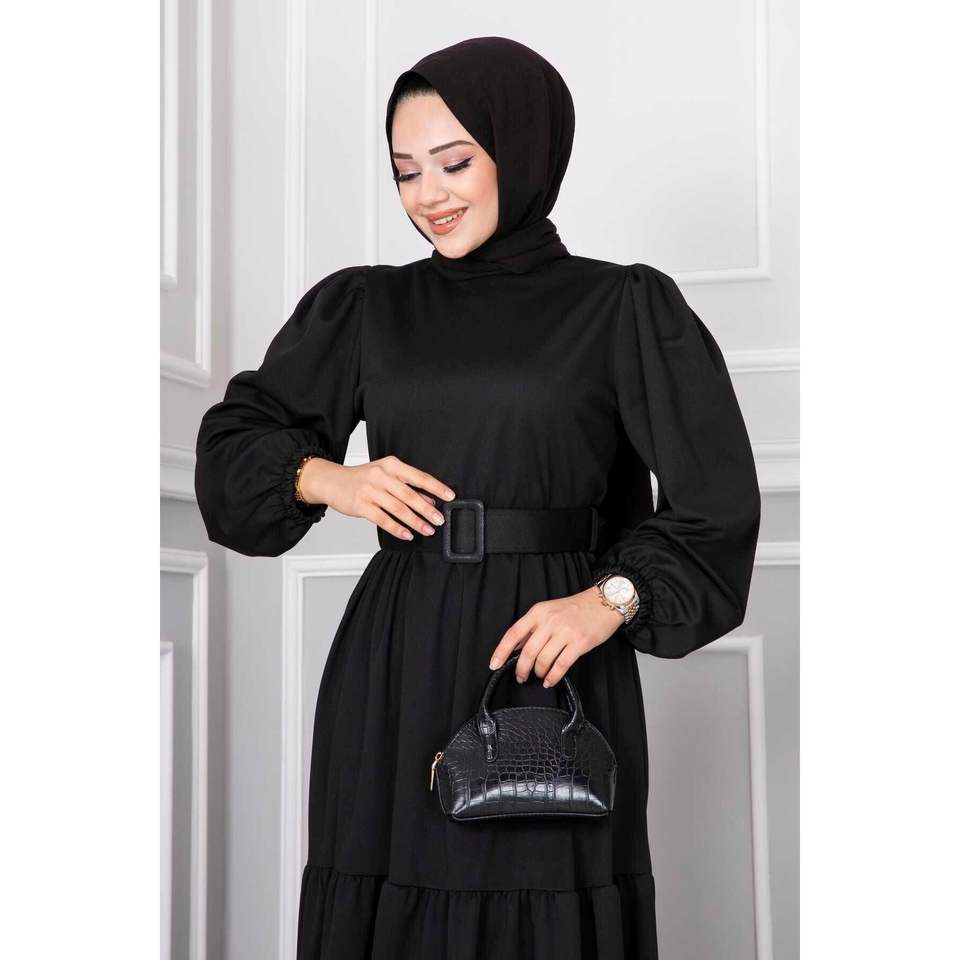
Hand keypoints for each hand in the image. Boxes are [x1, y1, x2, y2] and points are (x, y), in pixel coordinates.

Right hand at [300, 454, 455, 539]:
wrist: (332, 481)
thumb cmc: (362, 478)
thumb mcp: (386, 476)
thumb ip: (407, 486)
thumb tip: (431, 500)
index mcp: (391, 465)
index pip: (419, 476)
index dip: (436, 487)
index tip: (450, 496)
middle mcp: (381, 476)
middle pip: (410, 494)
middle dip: (427, 509)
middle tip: (439, 520)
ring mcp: (370, 490)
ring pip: (398, 509)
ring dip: (415, 521)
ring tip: (427, 530)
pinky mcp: (361, 505)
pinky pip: (382, 519)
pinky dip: (396, 528)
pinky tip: (407, 534)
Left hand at [487, 586, 625, 687]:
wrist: (603, 603)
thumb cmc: (576, 608)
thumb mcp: (549, 610)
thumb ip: (533, 627)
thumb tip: (515, 647)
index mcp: (538, 612)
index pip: (514, 633)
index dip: (501, 651)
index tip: (494, 664)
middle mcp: (550, 621)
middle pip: (528, 652)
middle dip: (521, 669)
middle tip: (521, 676)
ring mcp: (565, 632)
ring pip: (543, 660)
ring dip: (539, 673)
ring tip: (540, 676)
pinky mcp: (579, 644)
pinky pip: (561, 666)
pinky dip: (553, 677)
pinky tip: (550, 681)